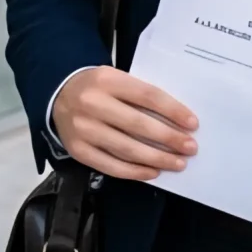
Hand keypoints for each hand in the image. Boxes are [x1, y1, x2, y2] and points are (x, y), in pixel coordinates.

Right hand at [50, 66, 196, 180]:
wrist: (59, 95)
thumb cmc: (98, 88)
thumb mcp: (117, 79)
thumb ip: (140, 95)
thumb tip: (177, 121)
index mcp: (107, 80)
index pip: (147, 96)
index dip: (172, 111)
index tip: (193, 124)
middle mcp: (92, 103)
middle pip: (138, 124)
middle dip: (169, 138)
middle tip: (190, 148)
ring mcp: (83, 129)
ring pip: (126, 149)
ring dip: (157, 159)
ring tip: (178, 163)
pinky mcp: (78, 150)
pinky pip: (111, 166)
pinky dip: (135, 172)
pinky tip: (153, 172)